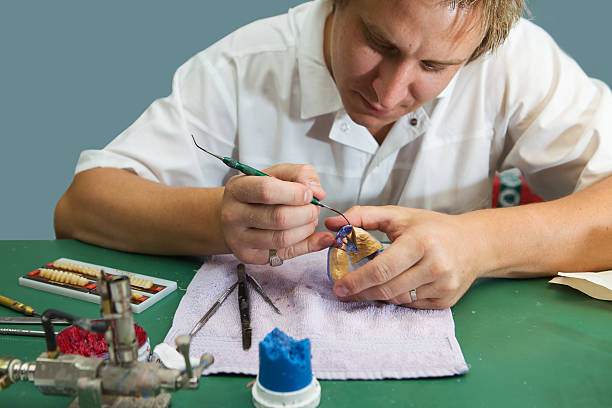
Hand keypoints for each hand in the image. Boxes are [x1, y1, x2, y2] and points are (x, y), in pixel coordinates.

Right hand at [221, 163, 334, 263]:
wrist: (235, 215)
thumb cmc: (259, 193)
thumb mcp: (276, 174)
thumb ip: (300, 174)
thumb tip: (317, 192)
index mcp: (238, 188)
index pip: (267, 191)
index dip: (295, 193)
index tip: (308, 194)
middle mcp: (233, 214)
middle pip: (278, 218)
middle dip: (306, 213)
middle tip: (313, 208)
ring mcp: (238, 238)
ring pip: (282, 239)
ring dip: (306, 229)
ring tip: (310, 220)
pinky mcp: (248, 256)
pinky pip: (285, 254)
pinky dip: (307, 245)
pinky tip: (315, 237)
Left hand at [325, 206, 482, 308]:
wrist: (474, 243)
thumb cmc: (433, 228)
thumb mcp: (399, 215)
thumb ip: (363, 216)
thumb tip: (333, 223)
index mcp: (422, 242)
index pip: (382, 269)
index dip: (357, 281)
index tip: (340, 285)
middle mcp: (436, 266)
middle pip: (388, 289)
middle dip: (361, 292)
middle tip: (344, 291)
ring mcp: (443, 286)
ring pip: (398, 300)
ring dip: (378, 295)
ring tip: (366, 287)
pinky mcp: (446, 301)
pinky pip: (411, 305)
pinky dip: (396, 298)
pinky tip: (392, 287)